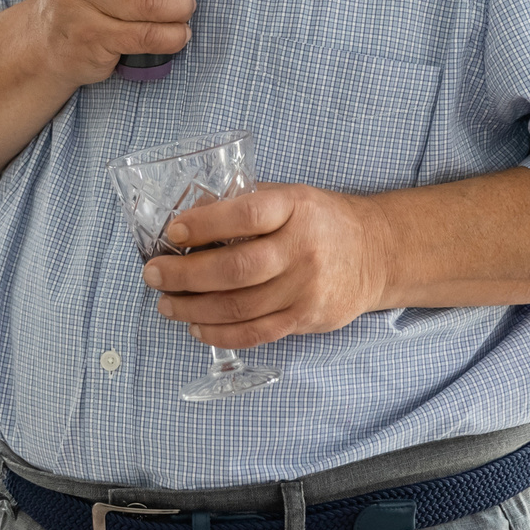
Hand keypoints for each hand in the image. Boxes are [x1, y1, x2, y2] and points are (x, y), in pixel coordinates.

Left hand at [141, 185, 392, 348]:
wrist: (376, 252)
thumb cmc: (321, 220)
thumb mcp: (290, 196)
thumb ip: (245, 203)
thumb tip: (188, 216)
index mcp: (295, 208)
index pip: (245, 217)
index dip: (205, 225)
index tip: (173, 233)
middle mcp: (302, 249)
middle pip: (236, 269)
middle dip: (185, 275)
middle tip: (154, 274)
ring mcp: (306, 288)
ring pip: (240, 307)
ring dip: (193, 309)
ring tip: (167, 304)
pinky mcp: (306, 318)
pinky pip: (256, 332)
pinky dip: (220, 333)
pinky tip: (197, 327)